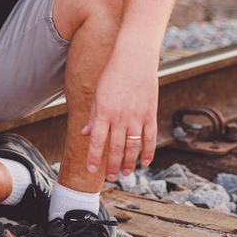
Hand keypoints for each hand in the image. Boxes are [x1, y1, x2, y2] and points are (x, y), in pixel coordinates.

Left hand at [82, 51, 158, 181]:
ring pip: (133, 147)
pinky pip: (150, 138)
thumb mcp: (97, 93)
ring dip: (129, 162)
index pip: (97, 141)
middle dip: (111, 165)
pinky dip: (148, 152)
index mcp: (104, 111)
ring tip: (125, 173)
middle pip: (115, 148)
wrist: (134, 58)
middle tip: (109, 177)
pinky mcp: (150, 114)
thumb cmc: (112, 74)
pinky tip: (145, 162)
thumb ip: (92, 116)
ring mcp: (137, 117)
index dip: (94, 157)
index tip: (90, 170)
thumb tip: (86, 135)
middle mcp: (120, 117)